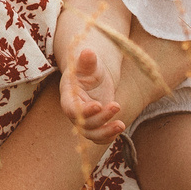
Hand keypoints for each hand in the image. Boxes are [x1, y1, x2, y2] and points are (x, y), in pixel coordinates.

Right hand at [59, 32, 125, 146]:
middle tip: (116, 105)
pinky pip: (98, 138)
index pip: (71, 108)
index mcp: (68, 96)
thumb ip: (87, 61)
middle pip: (83, 123)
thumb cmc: (88, 69)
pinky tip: (119, 129)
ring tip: (121, 125)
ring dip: (106, 132)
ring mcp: (84, 120)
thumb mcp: (89, 64)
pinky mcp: (95, 125)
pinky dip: (108, 137)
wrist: (93, 77)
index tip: (98, 105)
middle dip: (101, 118)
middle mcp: (74, 111)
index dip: (83, 110)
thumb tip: (88, 51)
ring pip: (91, 134)